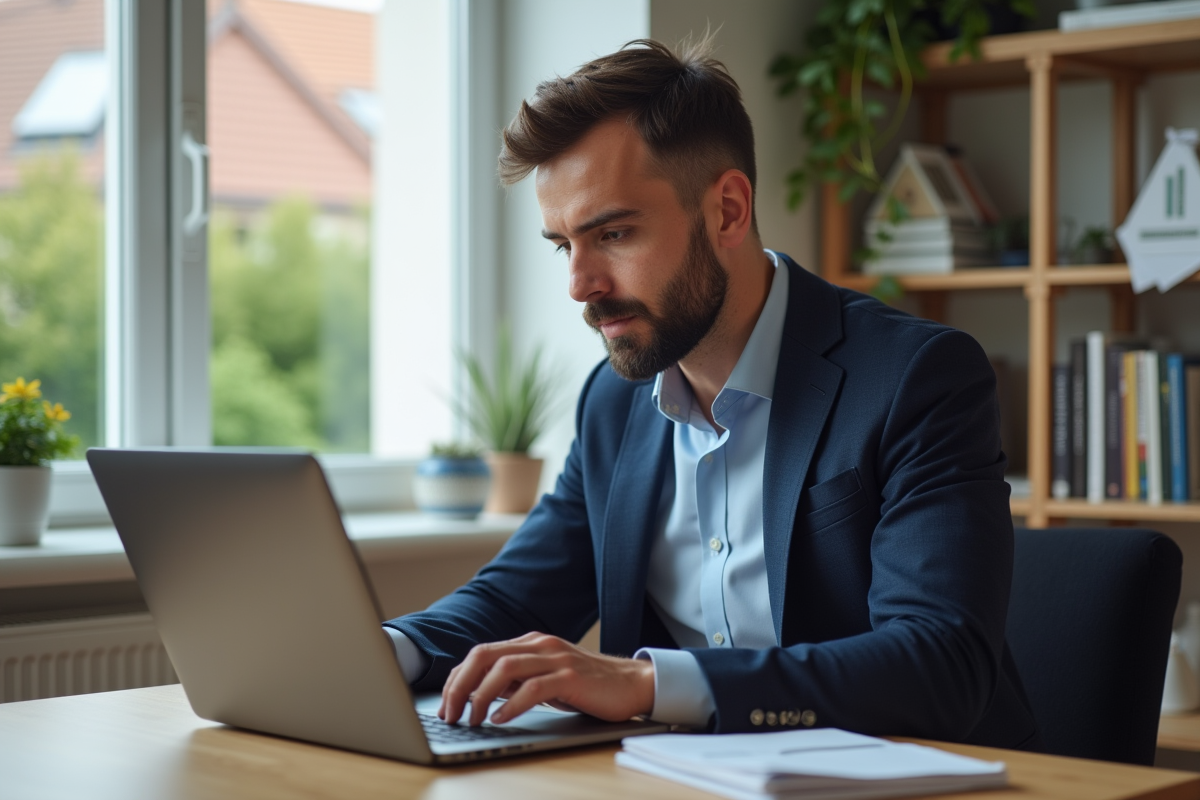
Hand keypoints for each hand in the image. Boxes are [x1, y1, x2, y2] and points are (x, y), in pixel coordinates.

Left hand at [437, 632, 654, 725]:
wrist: (632, 684)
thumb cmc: (587, 686)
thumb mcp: (545, 679)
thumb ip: (517, 680)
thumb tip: (480, 693)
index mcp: (530, 642)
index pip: (480, 653)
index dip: (457, 678)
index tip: (445, 704)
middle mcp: (539, 645)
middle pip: (484, 656)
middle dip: (460, 685)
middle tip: (450, 713)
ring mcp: (556, 658)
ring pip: (504, 668)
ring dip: (480, 695)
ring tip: (472, 719)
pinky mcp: (571, 676)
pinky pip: (533, 687)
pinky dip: (511, 704)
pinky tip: (500, 718)